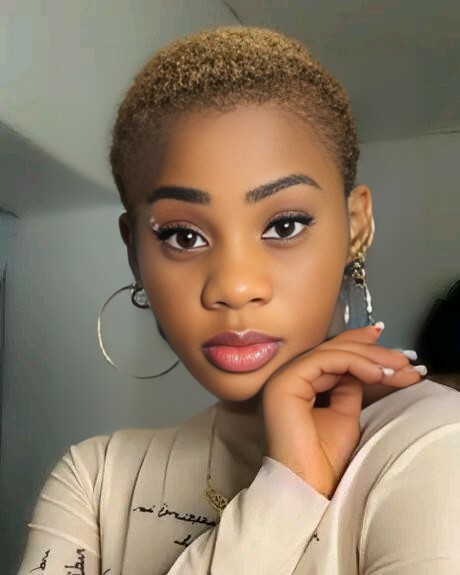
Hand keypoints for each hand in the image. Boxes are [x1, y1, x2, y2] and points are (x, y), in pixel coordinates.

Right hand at [262, 324, 424, 498]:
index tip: (395, 353)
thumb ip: (349, 386)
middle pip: (333, 349)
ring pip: (330, 351)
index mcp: (299, 383)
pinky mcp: (286, 382)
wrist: (307, 487)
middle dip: (373, 352)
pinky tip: (377, 373)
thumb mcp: (345, 413)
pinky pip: (325, 360)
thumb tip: (365, 364)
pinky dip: (355, 362)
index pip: (332, 354)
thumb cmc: (323, 459)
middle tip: (405, 361)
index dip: (362, 347)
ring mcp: (284, 377)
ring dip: (369, 357)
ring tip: (398, 368)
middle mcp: (288, 376)